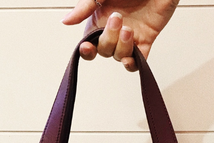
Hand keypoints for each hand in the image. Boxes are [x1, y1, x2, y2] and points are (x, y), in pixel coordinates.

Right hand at [62, 0, 178, 70]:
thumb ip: (84, 7)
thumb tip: (66, 21)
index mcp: (100, 18)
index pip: (89, 43)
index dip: (87, 51)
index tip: (87, 47)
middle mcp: (114, 30)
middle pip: (105, 50)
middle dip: (109, 40)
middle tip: (117, 19)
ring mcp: (130, 36)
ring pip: (120, 56)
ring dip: (122, 47)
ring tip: (128, 29)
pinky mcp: (146, 39)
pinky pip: (138, 61)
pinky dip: (133, 64)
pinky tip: (130, 58)